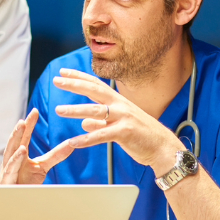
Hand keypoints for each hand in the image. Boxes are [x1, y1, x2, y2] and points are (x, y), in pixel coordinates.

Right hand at [0, 108, 74, 183]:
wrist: (16, 203)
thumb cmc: (25, 183)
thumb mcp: (42, 167)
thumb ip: (55, 155)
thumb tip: (71, 143)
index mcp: (18, 155)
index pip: (23, 137)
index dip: (28, 124)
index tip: (35, 111)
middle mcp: (10, 160)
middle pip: (14, 143)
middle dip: (18, 131)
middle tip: (23, 119)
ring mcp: (6, 171)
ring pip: (9, 154)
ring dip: (15, 140)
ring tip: (21, 128)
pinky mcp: (6, 182)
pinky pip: (10, 170)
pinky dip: (15, 161)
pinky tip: (21, 151)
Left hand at [52, 69, 185, 171]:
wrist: (162, 147)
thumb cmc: (141, 135)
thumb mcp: (118, 125)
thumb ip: (100, 123)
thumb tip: (84, 123)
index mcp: (118, 101)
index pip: (95, 84)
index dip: (79, 77)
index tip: (63, 72)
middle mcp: (120, 105)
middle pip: (94, 91)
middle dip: (74, 85)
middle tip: (56, 80)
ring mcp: (123, 117)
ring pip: (95, 111)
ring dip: (75, 110)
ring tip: (58, 110)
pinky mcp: (125, 132)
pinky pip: (102, 135)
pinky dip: (87, 139)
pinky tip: (73, 142)